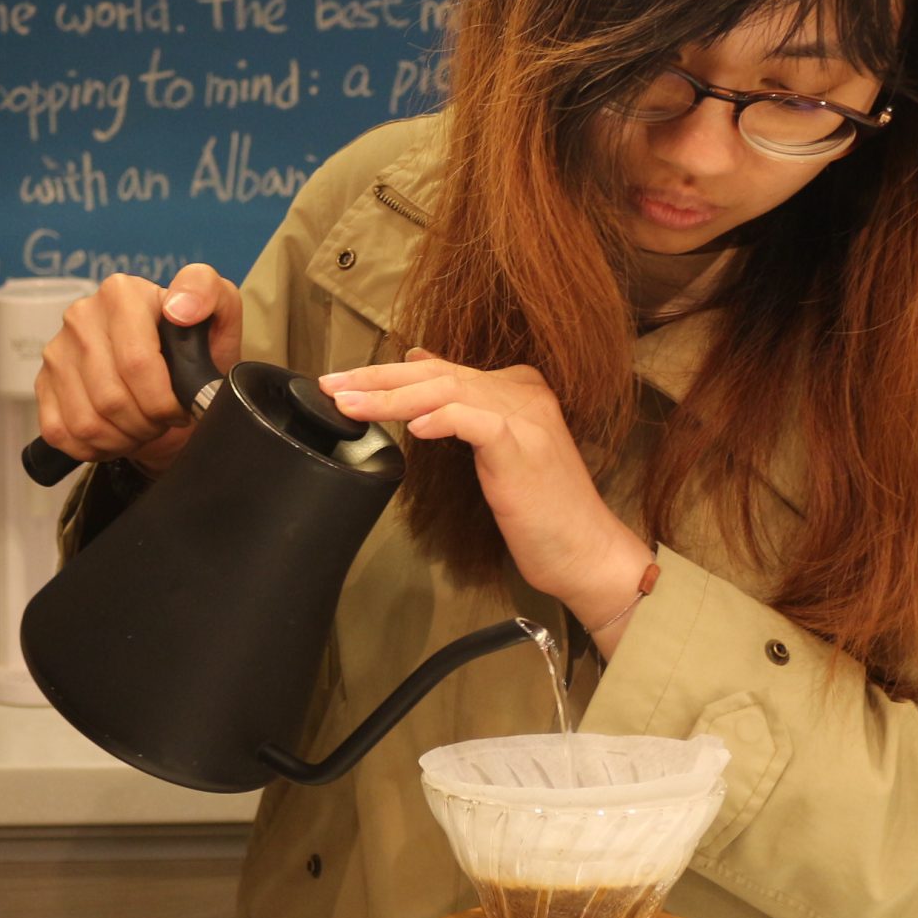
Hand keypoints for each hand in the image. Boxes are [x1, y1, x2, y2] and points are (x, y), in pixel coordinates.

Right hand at [34, 264, 242, 475]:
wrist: (168, 374)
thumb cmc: (194, 349)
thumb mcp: (218, 314)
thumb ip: (208, 293)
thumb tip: (180, 308)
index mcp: (121, 293)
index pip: (137, 364)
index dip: (164, 400)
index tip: (182, 407)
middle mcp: (82, 316)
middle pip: (112, 398)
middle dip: (147, 423)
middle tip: (165, 420)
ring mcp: (57, 351)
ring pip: (87, 422)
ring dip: (123, 438)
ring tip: (144, 425)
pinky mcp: (42, 384)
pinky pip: (62, 434)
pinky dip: (95, 446)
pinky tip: (117, 432)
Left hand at [319, 352, 656, 653]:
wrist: (587, 553)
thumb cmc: (542, 511)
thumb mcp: (497, 447)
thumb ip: (464, 405)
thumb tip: (419, 363)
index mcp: (516, 387)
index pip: (439, 368)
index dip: (385, 374)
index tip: (342, 383)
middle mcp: (522, 392)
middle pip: (435, 374)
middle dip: (374, 379)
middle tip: (330, 385)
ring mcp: (524, 418)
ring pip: (446, 392)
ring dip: (389, 398)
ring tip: (349, 405)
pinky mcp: (523, 448)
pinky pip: (476, 421)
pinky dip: (441, 419)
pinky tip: (410, 428)